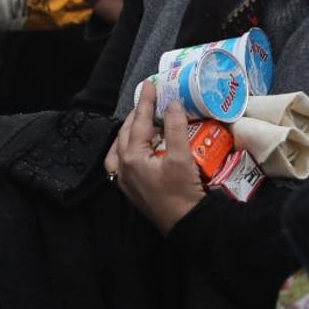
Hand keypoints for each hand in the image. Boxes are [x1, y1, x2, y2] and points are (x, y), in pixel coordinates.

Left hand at [106, 82, 203, 235]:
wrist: (187, 225)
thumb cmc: (182, 193)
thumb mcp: (182, 158)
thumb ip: (176, 128)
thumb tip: (173, 104)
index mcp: (132, 158)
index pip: (139, 122)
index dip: (147, 102)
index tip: (151, 84)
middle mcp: (123, 168)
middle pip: (126, 133)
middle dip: (137, 115)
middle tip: (149, 100)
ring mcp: (125, 180)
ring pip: (121, 148)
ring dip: (131, 131)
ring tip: (142, 120)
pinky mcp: (133, 189)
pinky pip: (123, 162)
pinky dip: (130, 148)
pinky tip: (141, 146)